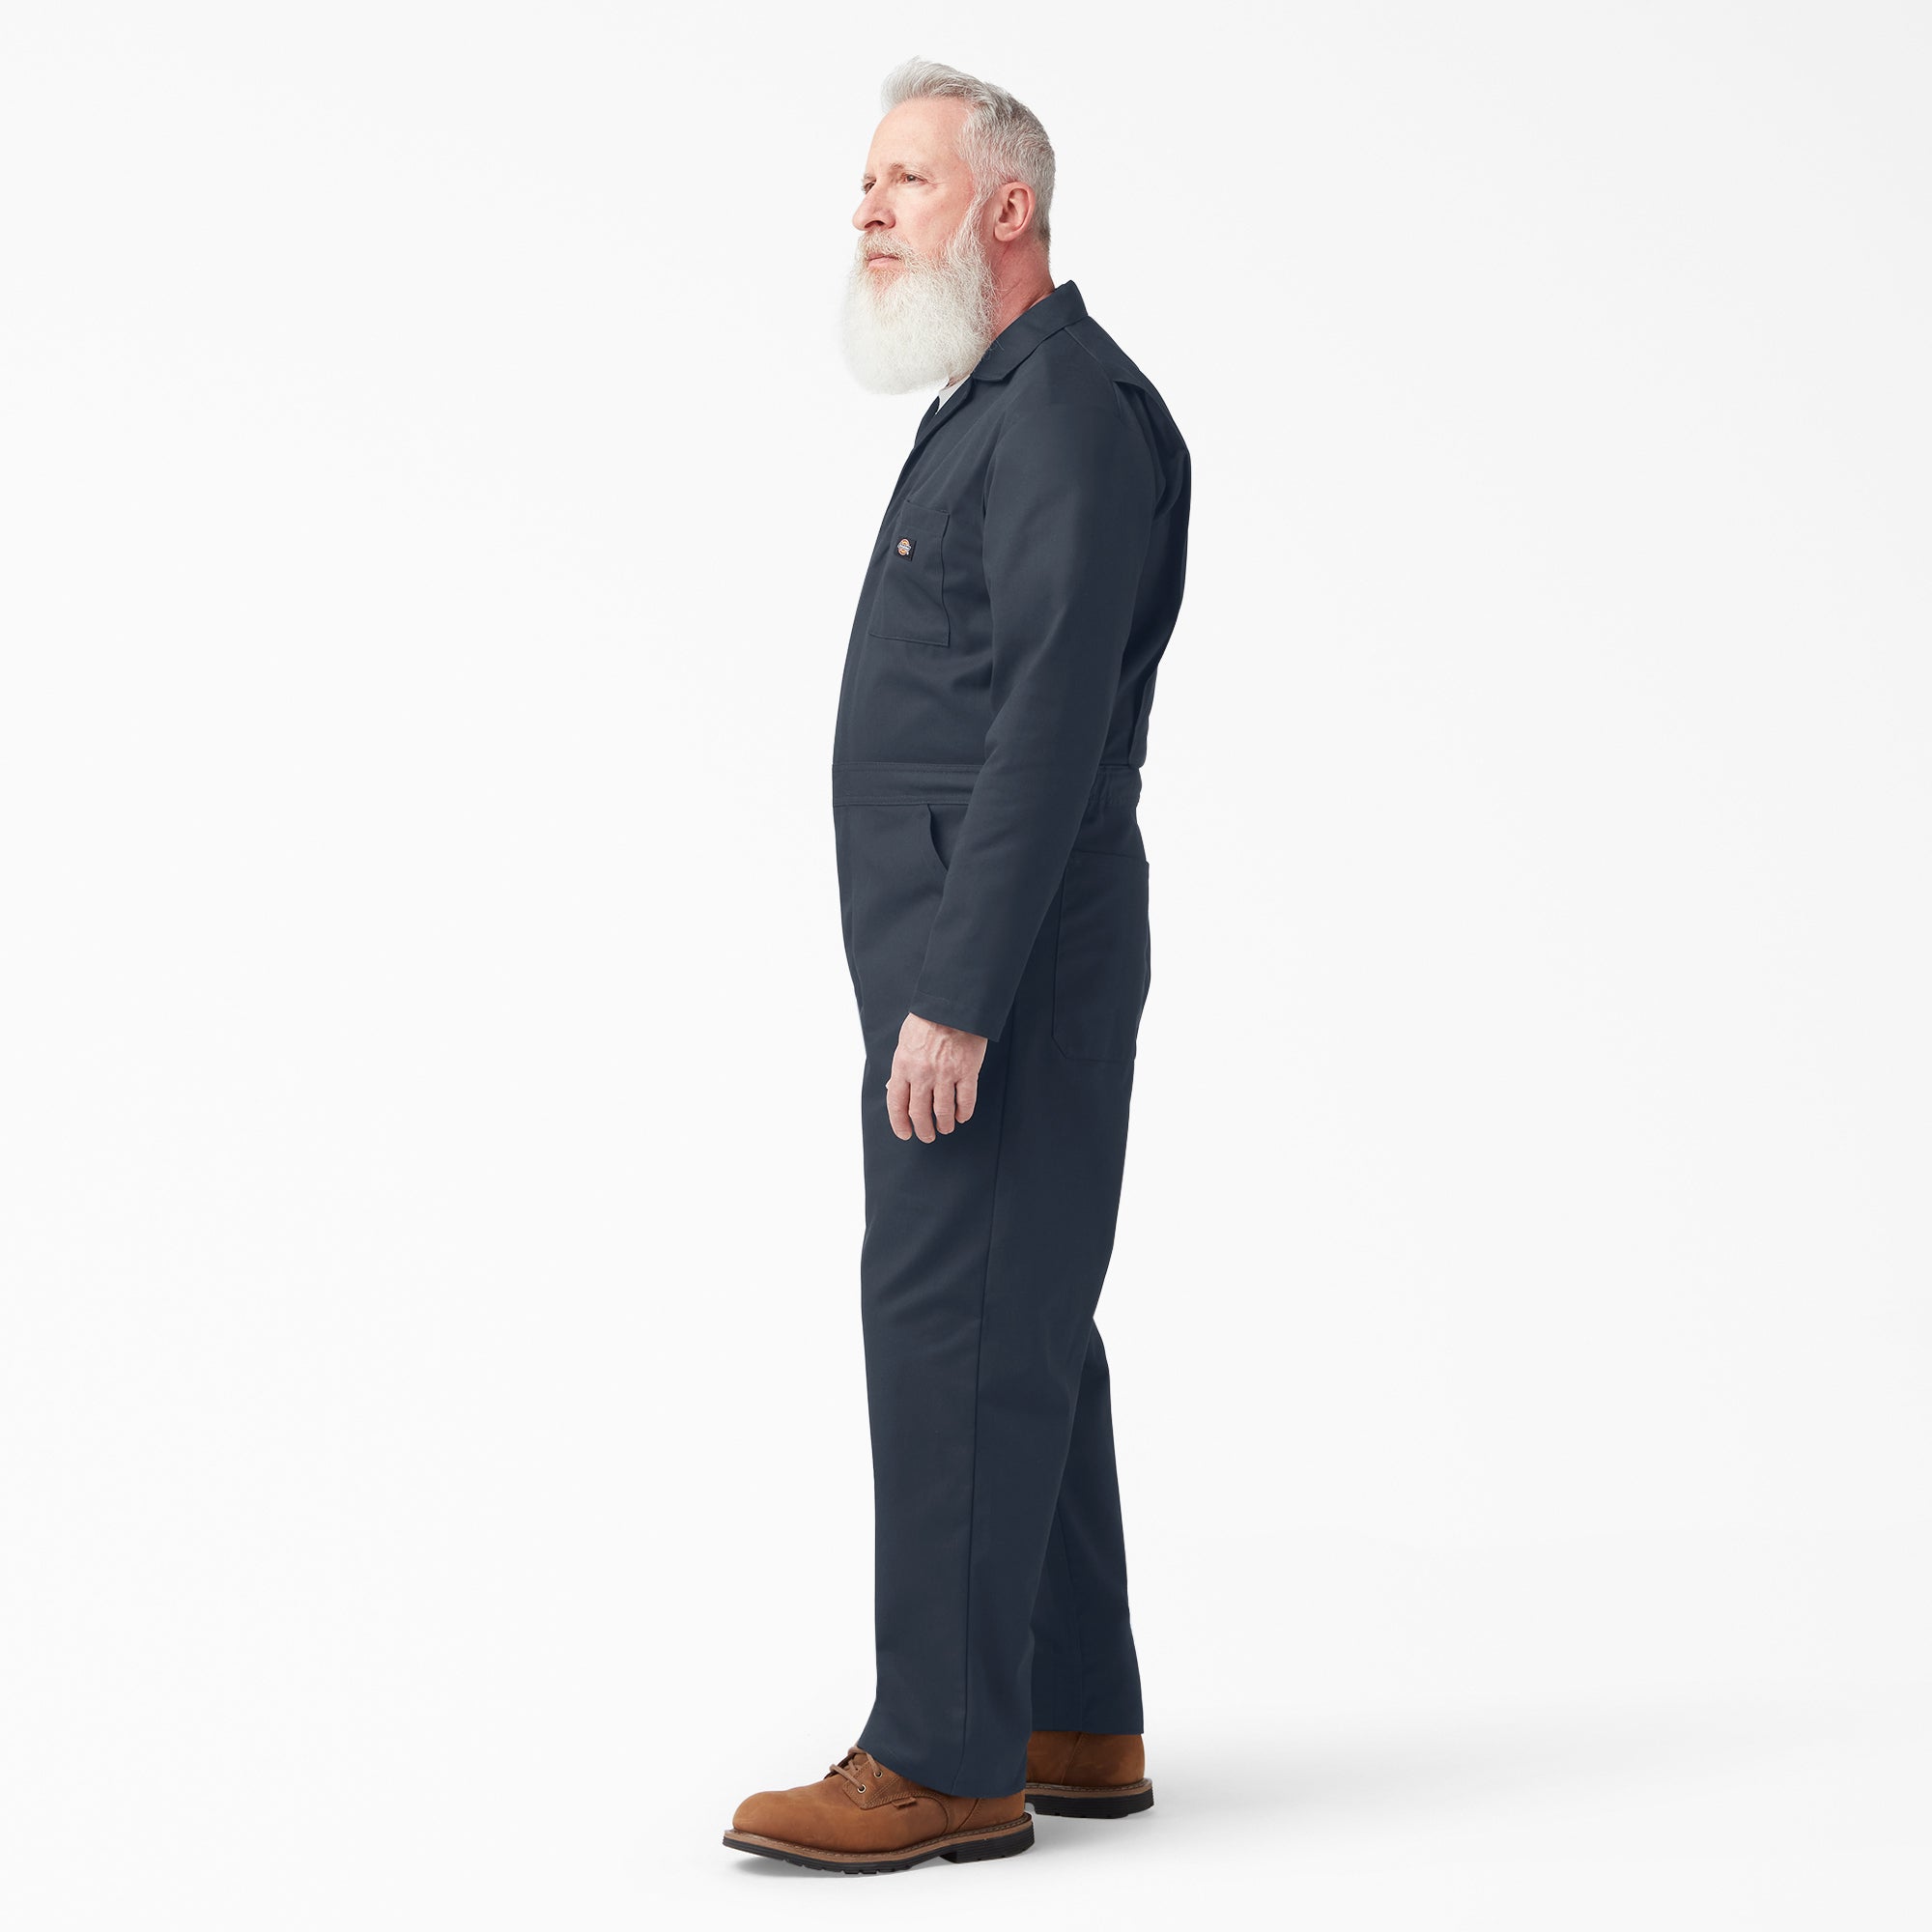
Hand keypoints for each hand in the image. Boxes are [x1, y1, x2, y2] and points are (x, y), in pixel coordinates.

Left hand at [886, 1012, 986, 1141]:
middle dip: (923, 1130)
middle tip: (927, 1136)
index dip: (900, 1124)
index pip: (897, 1104)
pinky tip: (962, 1116)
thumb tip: (892, 1088)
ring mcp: (946, 1074)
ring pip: (944, 1111)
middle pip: (920, 1113)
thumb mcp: (904, 1043)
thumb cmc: (926, 1021)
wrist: (952, 1006)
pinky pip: (966, 1100)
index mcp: (903, 1066)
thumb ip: (900, 1069)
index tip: (905, 1133)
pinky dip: (964, 1112)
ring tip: (946, 1128)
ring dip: (944, 1124)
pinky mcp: (967, 1071)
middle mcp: (922, 1074)